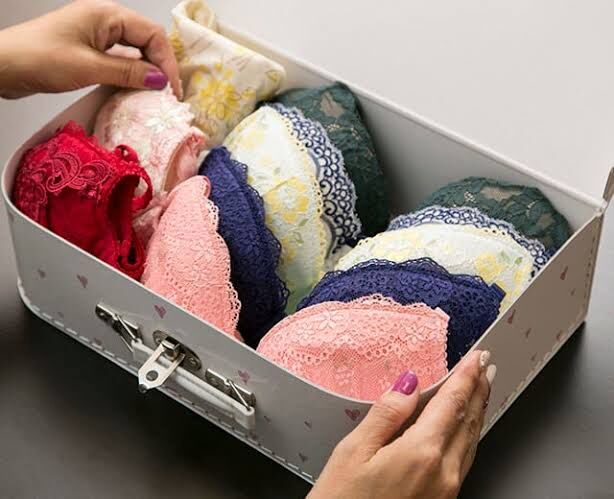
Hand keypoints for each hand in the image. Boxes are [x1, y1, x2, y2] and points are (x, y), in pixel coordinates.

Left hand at [0, 0, 179, 98]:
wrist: (2, 65)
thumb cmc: (40, 59)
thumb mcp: (89, 67)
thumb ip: (128, 72)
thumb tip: (161, 80)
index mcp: (106, 15)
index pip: (152, 34)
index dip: (166, 62)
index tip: (171, 90)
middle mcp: (104, 21)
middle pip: (146, 41)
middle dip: (160, 67)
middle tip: (167, 96)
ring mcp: (96, 36)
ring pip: (134, 52)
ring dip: (146, 73)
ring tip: (155, 97)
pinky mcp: (88, 51)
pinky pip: (119, 60)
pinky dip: (130, 75)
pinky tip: (134, 92)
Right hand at [309, 350, 496, 498]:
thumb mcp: (354, 451)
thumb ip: (386, 414)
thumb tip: (409, 383)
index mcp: (421, 453)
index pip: (452, 403)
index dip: (467, 376)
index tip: (478, 356)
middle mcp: (443, 473)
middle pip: (469, 421)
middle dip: (479, 390)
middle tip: (486, 366)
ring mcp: (447, 491)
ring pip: (472, 441)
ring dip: (477, 412)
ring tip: (480, 391)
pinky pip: (465, 460)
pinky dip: (469, 435)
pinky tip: (463, 430)